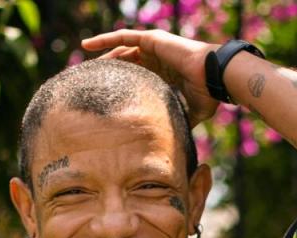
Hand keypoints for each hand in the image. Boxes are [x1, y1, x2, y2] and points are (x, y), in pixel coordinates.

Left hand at [81, 29, 219, 125]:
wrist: (214, 78)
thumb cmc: (206, 96)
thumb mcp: (190, 113)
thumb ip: (178, 121)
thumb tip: (172, 142)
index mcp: (163, 74)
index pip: (136, 78)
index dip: (119, 87)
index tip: (103, 100)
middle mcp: (156, 59)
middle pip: (124, 64)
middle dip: (106, 74)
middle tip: (87, 85)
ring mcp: (153, 47)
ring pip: (120, 51)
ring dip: (101, 59)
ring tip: (83, 70)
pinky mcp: (151, 39)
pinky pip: (123, 37)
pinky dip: (105, 39)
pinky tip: (86, 45)